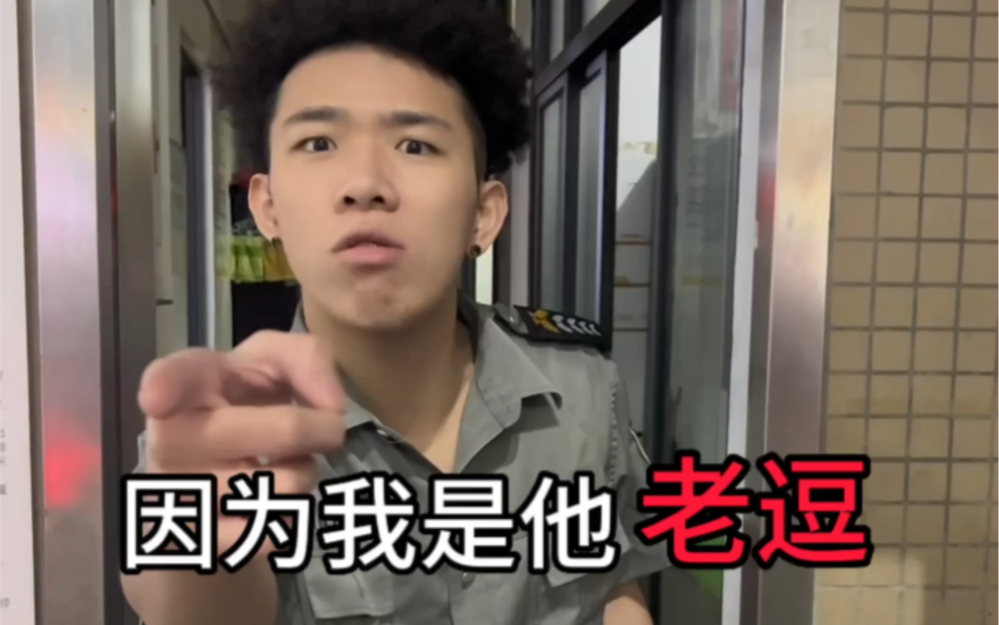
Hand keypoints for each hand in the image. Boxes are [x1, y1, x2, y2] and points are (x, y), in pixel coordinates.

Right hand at [137, 330, 346, 558]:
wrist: (212, 464)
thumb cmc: (244, 398)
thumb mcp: (274, 360)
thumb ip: (307, 358)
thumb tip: (333, 407)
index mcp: (191, 382)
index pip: (171, 379)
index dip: (163, 387)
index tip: (157, 400)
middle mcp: (173, 437)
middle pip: (285, 432)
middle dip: (322, 430)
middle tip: (329, 428)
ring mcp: (178, 493)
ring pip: (285, 487)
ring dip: (304, 475)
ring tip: (284, 464)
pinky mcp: (197, 539)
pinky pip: (272, 534)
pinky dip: (290, 517)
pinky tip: (271, 500)